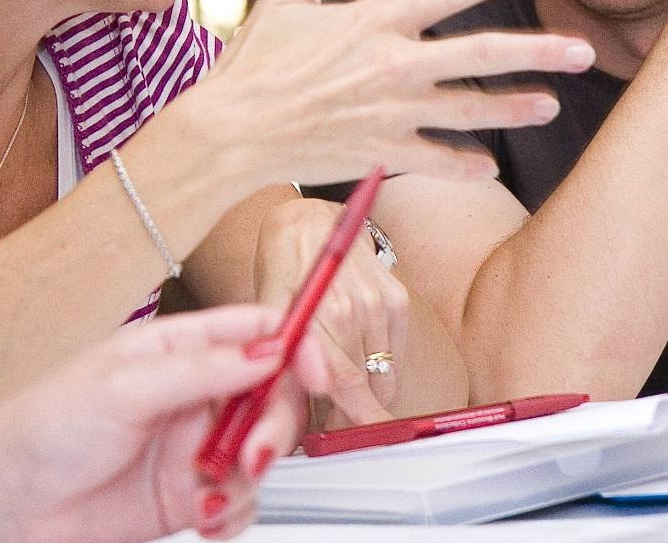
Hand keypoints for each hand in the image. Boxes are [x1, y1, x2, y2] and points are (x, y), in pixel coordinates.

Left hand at [0, 305, 329, 542]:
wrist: (3, 503)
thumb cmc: (41, 429)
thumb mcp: (122, 388)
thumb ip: (201, 371)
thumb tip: (267, 350)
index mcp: (178, 347)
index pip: (258, 329)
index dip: (297, 343)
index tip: (315, 372)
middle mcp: (193, 393)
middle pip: (274, 394)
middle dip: (274, 426)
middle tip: (251, 454)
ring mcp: (194, 445)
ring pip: (263, 453)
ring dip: (249, 477)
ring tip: (208, 492)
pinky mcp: (190, 495)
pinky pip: (242, 501)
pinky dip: (233, 512)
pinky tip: (203, 517)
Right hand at [193, 0, 595, 186]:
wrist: (228, 133)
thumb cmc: (253, 63)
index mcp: (374, 20)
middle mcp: (392, 65)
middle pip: (481, 54)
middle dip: (537, 52)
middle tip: (582, 50)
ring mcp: (391, 113)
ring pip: (470, 111)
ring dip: (514, 108)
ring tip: (551, 105)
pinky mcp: (381, 153)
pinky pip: (436, 161)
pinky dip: (465, 165)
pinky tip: (489, 167)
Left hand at [253, 196, 407, 426]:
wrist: (311, 221)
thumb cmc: (282, 268)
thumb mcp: (268, 314)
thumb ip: (280, 365)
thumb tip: (286, 420)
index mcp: (317, 315)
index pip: (341, 385)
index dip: (345, 422)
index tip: (344, 446)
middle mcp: (354, 310)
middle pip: (362, 388)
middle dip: (347, 416)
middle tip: (331, 428)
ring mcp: (380, 306)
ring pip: (382, 378)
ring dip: (364, 396)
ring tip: (340, 395)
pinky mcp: (399, 302)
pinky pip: (395, 358)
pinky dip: (379, 372)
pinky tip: (358, 362)